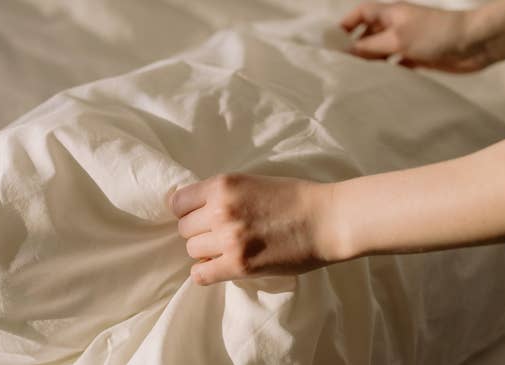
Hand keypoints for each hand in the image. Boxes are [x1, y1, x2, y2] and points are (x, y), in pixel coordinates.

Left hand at [168, 174, 350, 285]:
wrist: (326, 219)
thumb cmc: (295, 198)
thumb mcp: (251, 182)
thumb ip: (222, 193)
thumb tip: (192, 208)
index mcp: (223, 185)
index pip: (178, 202)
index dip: (187, 211)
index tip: (199, 216)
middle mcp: (220, 210)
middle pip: (184, 228)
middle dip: (199, 232)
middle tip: (220, 234)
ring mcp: (228, 239)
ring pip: (192, 250)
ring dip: (206, 251)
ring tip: (227, 249)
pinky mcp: (239, 265)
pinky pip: (201, 274)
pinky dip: (206, 272)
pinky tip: (218, 268)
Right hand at [340, 2, 490, 72]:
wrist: (476, 43)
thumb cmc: (436, 34)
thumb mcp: (398, 39)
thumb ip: (370, 46)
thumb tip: (345, 53)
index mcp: (390, 14)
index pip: (360, 14)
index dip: (344, 26)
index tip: (331, 45)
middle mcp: (396, 26)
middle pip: (367, 34)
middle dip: (354, 48)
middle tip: (339, 68)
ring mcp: (407, 42)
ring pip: (380, 52)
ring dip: (370, 63)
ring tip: (355, 79)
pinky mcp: (417, 57)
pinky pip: (395, 65)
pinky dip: (387, 72)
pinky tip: (379, 84)